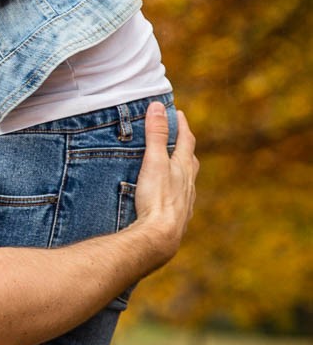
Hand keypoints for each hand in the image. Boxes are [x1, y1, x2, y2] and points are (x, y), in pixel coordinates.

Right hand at [133, 103, 197, 264]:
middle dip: (184, 146)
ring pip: (188, 181)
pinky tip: (172, 198)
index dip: (182, 125)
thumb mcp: (154, 162)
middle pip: (190, 160)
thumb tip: (158, 107)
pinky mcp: (178, 218)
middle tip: (179, 137)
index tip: (178, 113)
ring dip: (182, 171)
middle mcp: (188, 184)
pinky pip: (181, 200)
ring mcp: (185, 202)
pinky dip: (177, 192)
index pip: (186, 140)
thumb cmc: (157, 199)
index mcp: (183, 167)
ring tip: (175, 167)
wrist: (160, 238)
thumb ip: (156, 135)